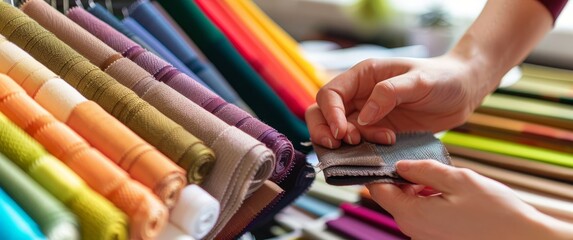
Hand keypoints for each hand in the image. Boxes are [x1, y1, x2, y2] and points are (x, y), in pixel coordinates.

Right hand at [306, 54, 491, 148]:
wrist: (463, 93)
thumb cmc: (443, 78)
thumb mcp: (419, 80)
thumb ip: (389, 93)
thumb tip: (364, 115)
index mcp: (363, 76)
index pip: (330, 94)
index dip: (330, 114)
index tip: (342, 132)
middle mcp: (359, 96)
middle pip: (322, 114)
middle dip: (326, 132)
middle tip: (342, 146)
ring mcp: (367, 116)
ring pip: (338, 134)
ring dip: (348, 145)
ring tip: (375, 145)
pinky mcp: (378, 133)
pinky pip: (359, 146)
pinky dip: (362, 153)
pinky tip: (382, 152)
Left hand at [367, 160, 572, 239]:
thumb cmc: (496, 212)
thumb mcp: (459, 180)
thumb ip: (424, 171)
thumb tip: (401, 165)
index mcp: (413, 215)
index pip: (378, 190)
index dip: (379, 169)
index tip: (387, 154)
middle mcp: (413, 231)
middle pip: (392, 198)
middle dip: (402, 178)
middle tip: (421, 162)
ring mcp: (425, 238)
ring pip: (408, 206)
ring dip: (417, 190)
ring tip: (441, 178)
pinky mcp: (437, 239)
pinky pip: (423, 217)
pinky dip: (428, 202)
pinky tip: (448, 194)